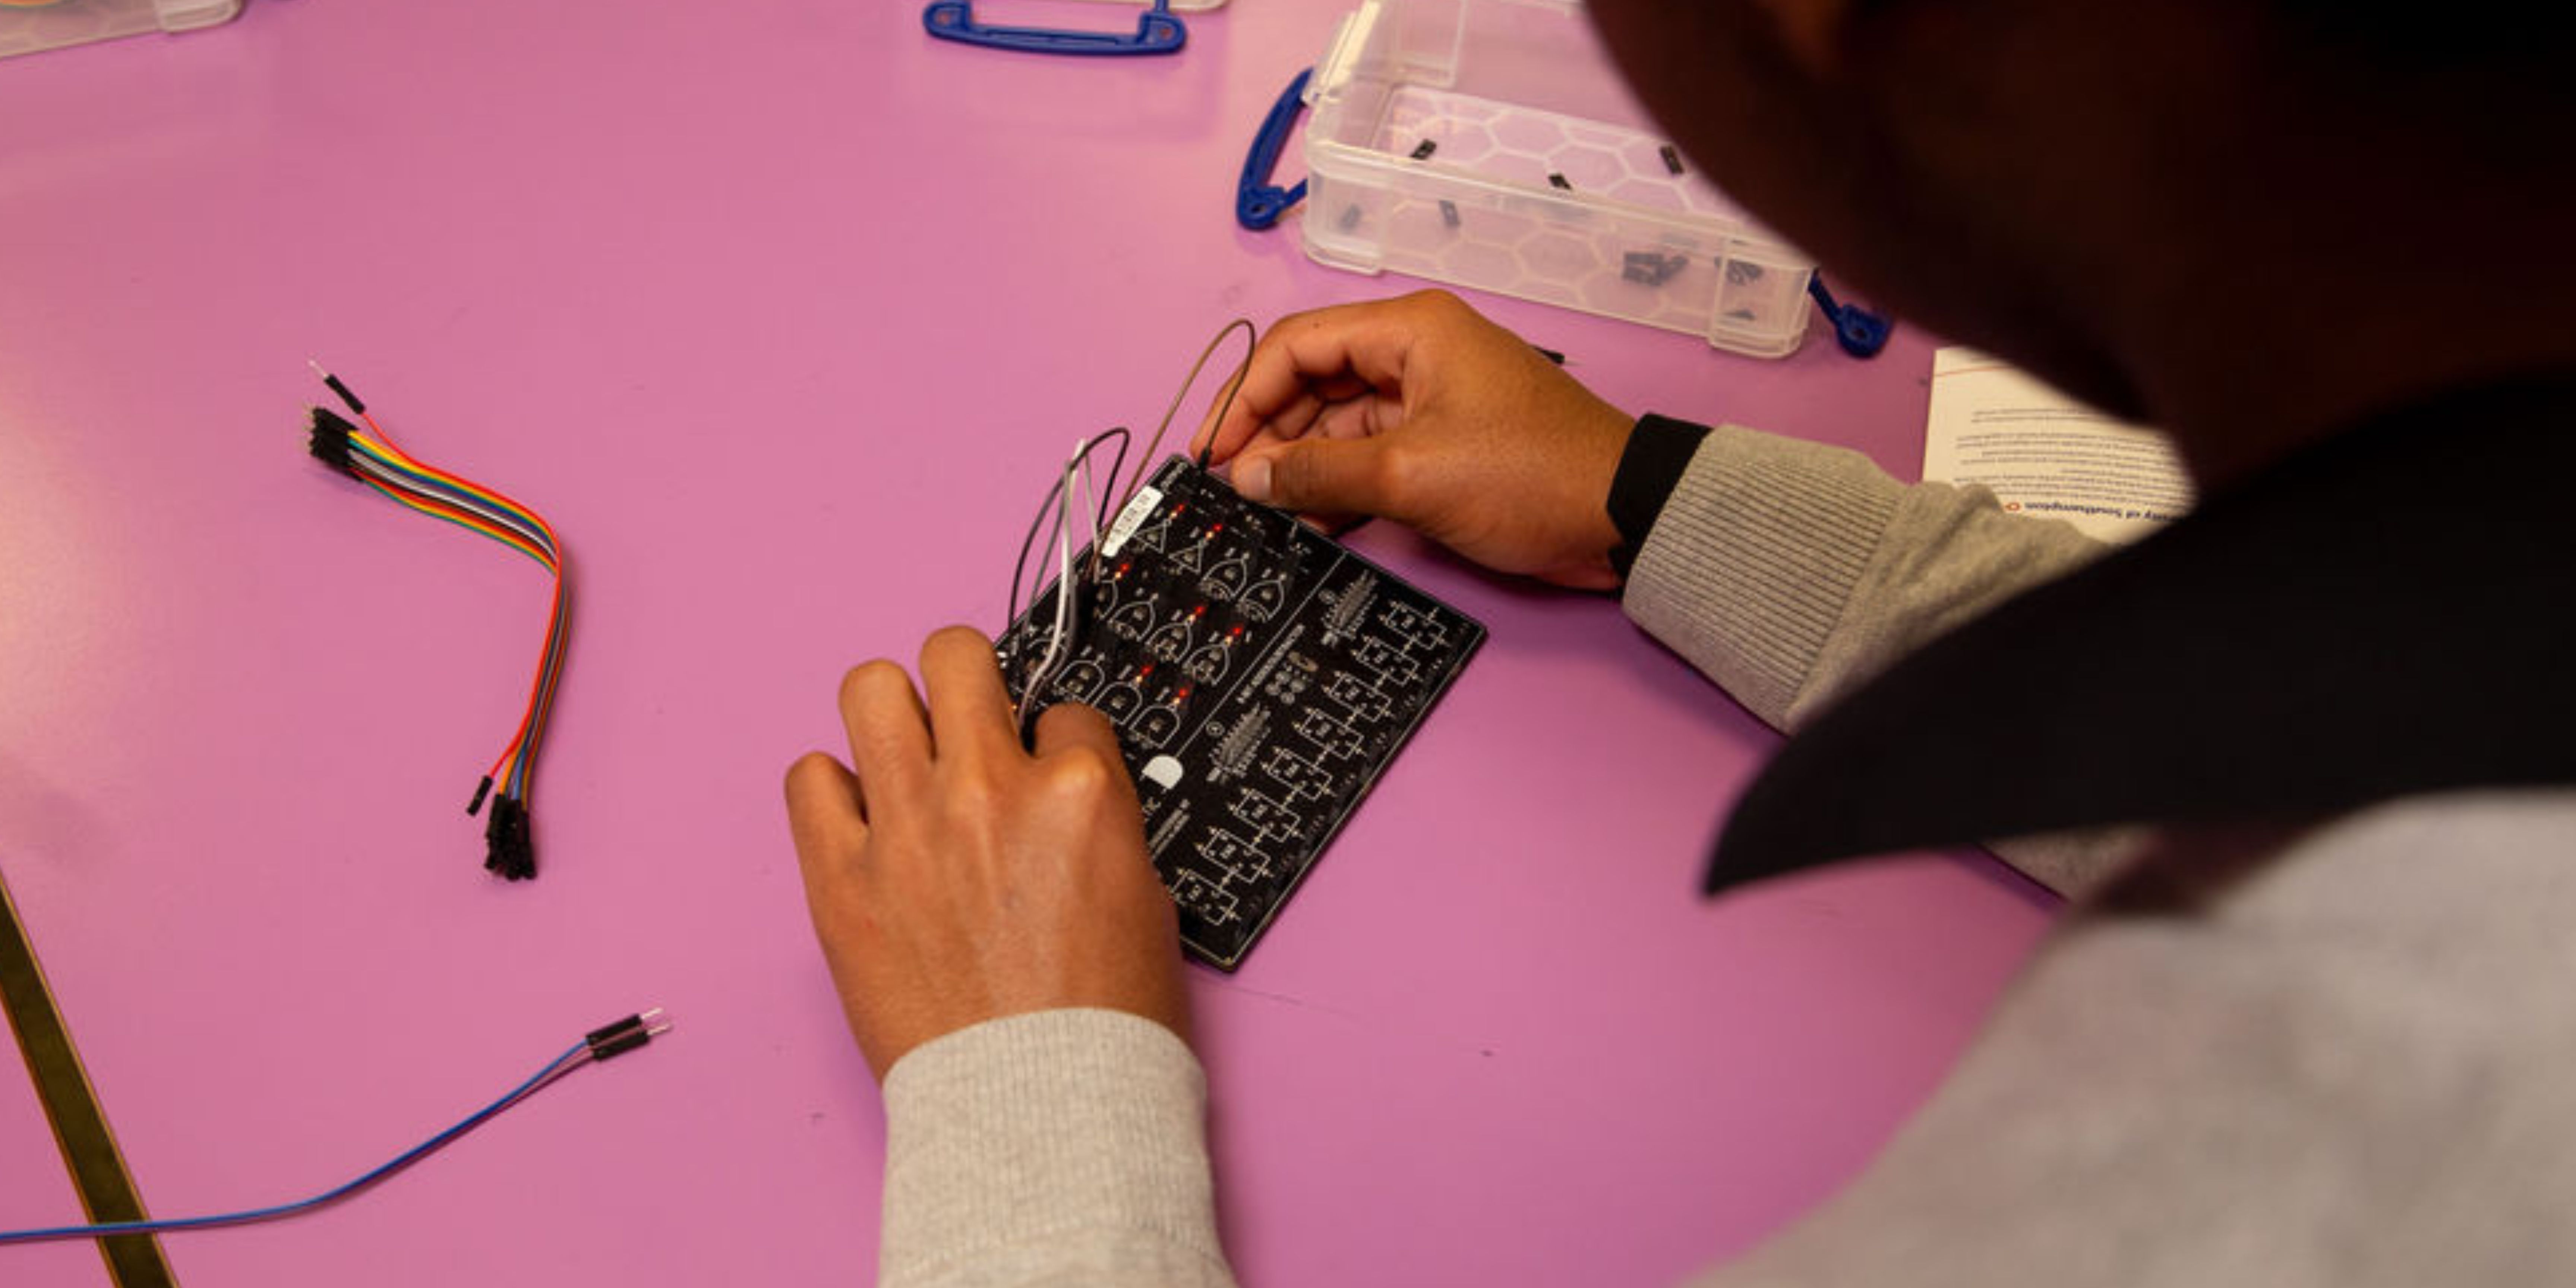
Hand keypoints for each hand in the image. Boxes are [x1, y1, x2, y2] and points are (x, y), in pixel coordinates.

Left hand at [784, 626, 1187, 1081]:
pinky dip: (833, 789)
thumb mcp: (1142, 897)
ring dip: (894, 713)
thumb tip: (1057, 791)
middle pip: (956, 656)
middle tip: (967, 724)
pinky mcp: (842, 880)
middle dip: (968, 682)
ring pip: (870, 689)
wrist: (1041, 1110)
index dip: (1054, 742)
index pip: (1063, 708)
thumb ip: (1093, 822)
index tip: (1042, 773)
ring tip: (905, 755)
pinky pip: (808, 779)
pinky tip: (862, 820)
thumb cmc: (1102, 1025)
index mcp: (1079, 795)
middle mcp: (990, 792)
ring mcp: (908, 830)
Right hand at [1196, 290, 1637, 590]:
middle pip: (1312, 381)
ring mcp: (1431, 399)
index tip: (1212, 451)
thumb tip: (1250, 479)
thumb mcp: (1411, 477)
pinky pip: (1370, 452)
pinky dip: (1338, 483)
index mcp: (1411, 330)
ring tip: (1265, 512)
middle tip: (1231, 489)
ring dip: (1300, 465)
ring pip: (1338, 422)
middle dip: (1267, 434)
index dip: (1243, 396)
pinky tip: (1310, 520)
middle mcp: (1417, 353)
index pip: (1297, 345)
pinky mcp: (1444, 443)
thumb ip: (1320, 475)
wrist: (1623, 517)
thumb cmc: (1533, 478)